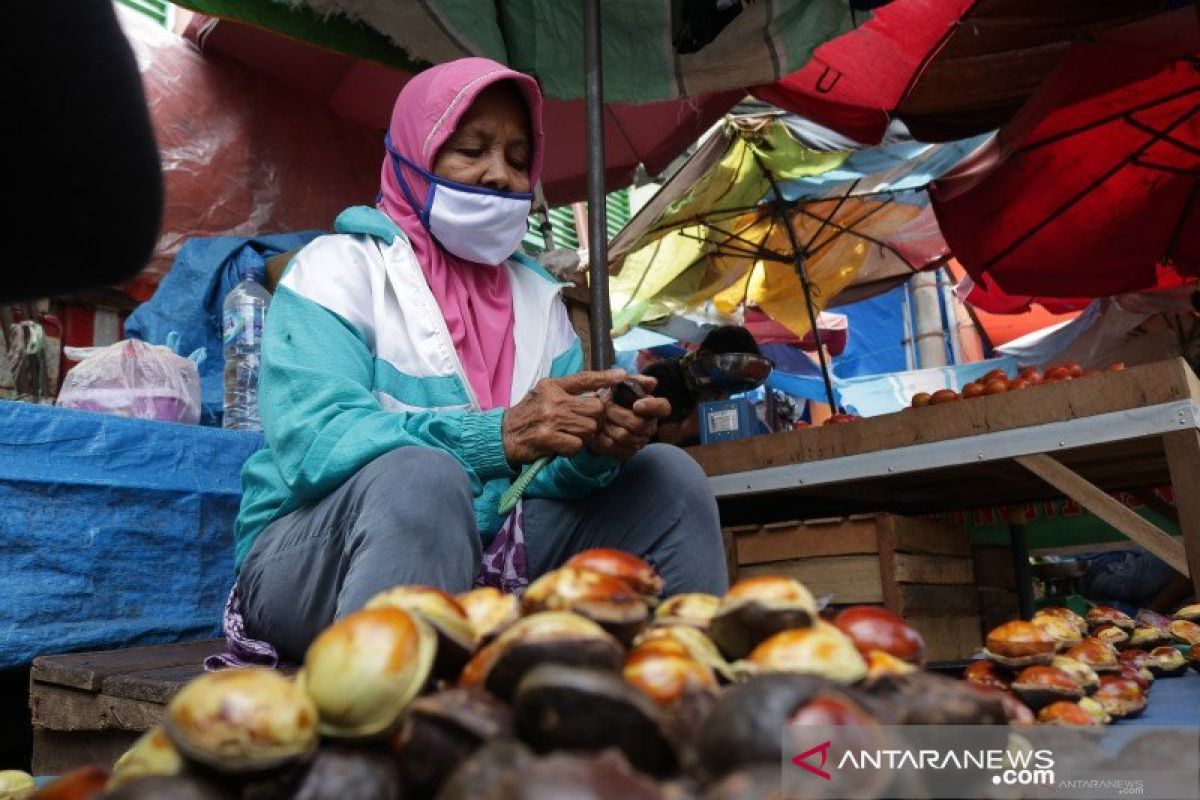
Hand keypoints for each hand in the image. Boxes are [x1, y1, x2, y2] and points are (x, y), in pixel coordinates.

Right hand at [501, 369, 626, 463]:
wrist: (503, 435)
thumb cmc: (528, 415)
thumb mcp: (543, 395)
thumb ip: (567, 393)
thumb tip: (597, 395)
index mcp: (553, 386)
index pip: (584, 379)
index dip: (605, 377)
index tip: (622, 376)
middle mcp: (552, 399)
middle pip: (595, 408)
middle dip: (596, 419)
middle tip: (586, 425)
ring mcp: (550, 418)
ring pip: (589, 428)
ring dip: (584, 436)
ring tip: (571, 436)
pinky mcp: (548, 437)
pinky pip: (577, 444)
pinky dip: (573, 448)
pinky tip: (562, 446)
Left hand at [591, 374, 671, 460]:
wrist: (595, 415)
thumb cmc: (613, 397)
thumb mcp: (622, 384)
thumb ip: (636, 381)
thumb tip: (652, 382)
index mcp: (652, 409)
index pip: (663, 408)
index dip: (652, 407)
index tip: (636, 404)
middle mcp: (649, 427)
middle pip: (639, 424)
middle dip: (619, 414)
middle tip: (605, 406)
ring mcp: (638, 442)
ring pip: (624, 437)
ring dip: (608, 425)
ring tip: (598, 416)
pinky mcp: (625, 453)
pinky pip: (613, 448)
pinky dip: (601, 438)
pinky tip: (596, 430)